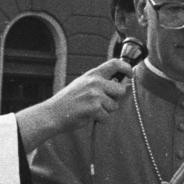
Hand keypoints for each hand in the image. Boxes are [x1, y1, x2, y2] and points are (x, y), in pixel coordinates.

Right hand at [15, 59, 132, 150]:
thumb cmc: (68, 101)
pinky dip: (99, 120)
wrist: (52, 113)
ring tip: (90, 110)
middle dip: (116, 99)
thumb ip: (100, 83)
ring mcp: (95, 95)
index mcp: (92, 74)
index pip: (115, 63)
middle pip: (121, 90)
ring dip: (106, 111)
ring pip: (114, 106)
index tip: (130, 74)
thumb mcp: (83, 84)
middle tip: (102, 103)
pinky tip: (87, 116)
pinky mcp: (94, 108)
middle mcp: (95, 82)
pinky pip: (106, 117)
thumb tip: (122, 86)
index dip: (126, 68)